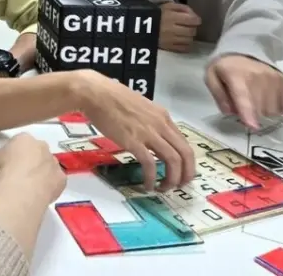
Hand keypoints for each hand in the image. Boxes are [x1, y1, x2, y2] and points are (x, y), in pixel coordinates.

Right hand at [0, 133, 65, 203]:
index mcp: (24, 138)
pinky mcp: (61, 179)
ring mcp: (54, 162)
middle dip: (30, 161)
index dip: (13, 154)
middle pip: (36, 153)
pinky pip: (55, 181)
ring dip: (41, 174)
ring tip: (29, 187)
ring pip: (47, 167)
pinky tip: (39, 194)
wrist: (20, 188)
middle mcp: (42, 146)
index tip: (8, 165)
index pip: (19, 143)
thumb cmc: (3, 169)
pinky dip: (49, 186)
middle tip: (19, 175)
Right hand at [78, 73, 194, 191]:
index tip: (181, 173)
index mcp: (163, 116)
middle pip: (185, 154)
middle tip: (178, 186)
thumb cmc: (112, 97)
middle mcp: (161, 124)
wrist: (95, 93)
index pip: (184, 143)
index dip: (187, 163)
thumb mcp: (140, 107)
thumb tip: (152, 136)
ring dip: (172, 179)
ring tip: (163, 188)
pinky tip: (147, 185)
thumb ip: (149, 121)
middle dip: (185, 174)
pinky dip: (152, 178)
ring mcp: (148, 133)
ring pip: (173, 160)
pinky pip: (150, 164)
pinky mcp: (133, 141)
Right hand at [159, 3, 200, 51]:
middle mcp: (172, 29)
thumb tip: (194, 14)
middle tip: (189, 26)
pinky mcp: (168, 48)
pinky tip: (183, 40)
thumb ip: (183, 8)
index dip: (196, 19)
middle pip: (191, 31)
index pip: (192, 20)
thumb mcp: (168, 6)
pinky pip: (183, 48)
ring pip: (189, 40)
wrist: (142, 25)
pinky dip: (186, 45)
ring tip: (185, 33)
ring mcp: (170, 40)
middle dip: (193, 28)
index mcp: (171, 17)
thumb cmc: (157, 14)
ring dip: (190, 36)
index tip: (195, 20)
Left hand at [205, 54, 282, 129]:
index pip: (244, 98)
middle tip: (243, 106)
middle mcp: (258, 77)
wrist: (244, 50)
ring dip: (263, 112)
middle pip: (260, 109)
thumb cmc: (225, 67)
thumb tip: (230, 113)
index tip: (252, 126)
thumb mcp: (212, 77)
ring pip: (273, 110)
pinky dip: (276, 108)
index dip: (248, 114)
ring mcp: (273, 79)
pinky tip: (267, 101)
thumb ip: (219, 96)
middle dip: (251, 114)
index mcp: (237, 76)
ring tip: (255, 101)